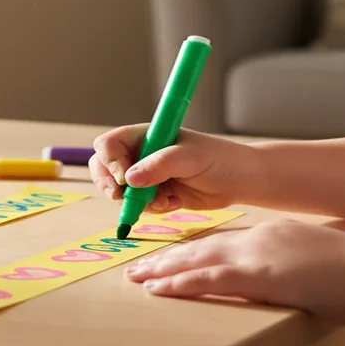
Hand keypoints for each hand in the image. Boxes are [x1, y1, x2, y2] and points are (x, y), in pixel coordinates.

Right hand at [89, 125, 262, 212]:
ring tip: (166, 199)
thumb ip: (159, 166)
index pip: (109, 144)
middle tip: (123, 198)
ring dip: (138, 201)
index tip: (124, 178)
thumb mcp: (189, 158)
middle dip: (110, 185)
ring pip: (121, 192)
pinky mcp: (155, 194)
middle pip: (104, 168)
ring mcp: (146, 175)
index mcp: (145, 136)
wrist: (240, 180)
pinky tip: (176, 202)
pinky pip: (139, 206)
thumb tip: (129, 180)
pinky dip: (153, 209)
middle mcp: (140, 154)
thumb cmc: (219, 159)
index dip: (109, 162)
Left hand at [122, 220, 344, 323]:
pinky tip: (157, 290)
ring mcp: (254, 256)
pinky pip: (205, 279)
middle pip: (202, 246)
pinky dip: (177, 284)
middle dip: (168, 257)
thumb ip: (293, 266)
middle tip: (139, 266)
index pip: (224, 241)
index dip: (195, 249)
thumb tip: (285, 279)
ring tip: (137, 278)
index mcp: (273, 233)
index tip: (172, 256)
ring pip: (195, 260)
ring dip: (162, 270)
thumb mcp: (318, 262)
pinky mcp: (254, 276)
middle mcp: (257, 239)